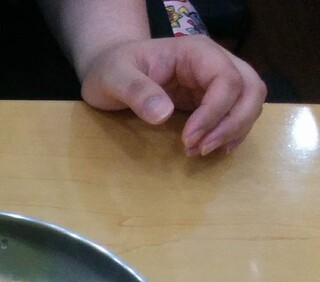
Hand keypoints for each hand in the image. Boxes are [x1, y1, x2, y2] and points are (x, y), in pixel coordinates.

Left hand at [79, 36, 265, 155]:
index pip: (226, 80)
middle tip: (201, 150)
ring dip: (235, 130)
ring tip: (203, 151)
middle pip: (251, 88)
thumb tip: (163, 115)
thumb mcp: (114, 78)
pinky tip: (214, 149)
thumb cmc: (111, 69)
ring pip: (250, 100)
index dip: (214, 113)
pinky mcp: (211, 97)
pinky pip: (236, 112)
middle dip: (234, 123)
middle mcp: (215, 62)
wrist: (109, 69)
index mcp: (197, 52)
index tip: (188, 140)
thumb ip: (136, 92)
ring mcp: (215, 79)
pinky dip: (231, 132)